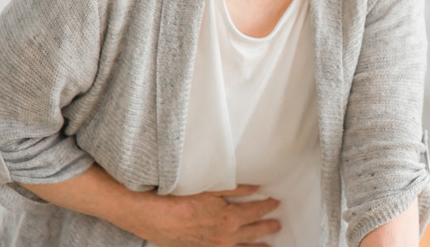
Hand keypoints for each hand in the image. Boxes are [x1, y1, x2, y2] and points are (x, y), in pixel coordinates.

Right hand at [131, 184, 281, 246]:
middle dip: (267, 227)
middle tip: (277, 225)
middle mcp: (225, 236)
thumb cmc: (179, 199)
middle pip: (253, 232)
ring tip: (268, 246)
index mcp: (230, 219)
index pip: (256, 212)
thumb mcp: (210, 189)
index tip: (275, 203)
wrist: (152, 217)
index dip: (267, 207)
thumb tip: (255, 188)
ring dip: (257, 246)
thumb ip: (235, 189)